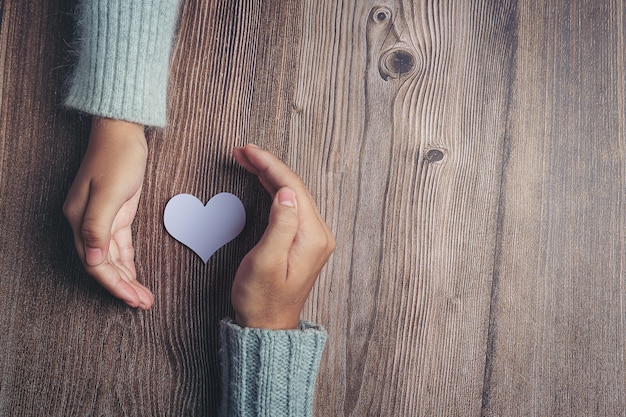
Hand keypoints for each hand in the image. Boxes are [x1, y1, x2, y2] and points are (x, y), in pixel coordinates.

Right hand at [63, 117, 153, 309]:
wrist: (122, 131)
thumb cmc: (116, 157)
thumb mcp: (108, 192)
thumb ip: (97, 227)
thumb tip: (91, 261)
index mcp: (79, 220)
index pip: (95, 263)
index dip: (113, 285)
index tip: (133, 300)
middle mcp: (86, 223)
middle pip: (103, 265)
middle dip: (122, 287)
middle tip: (143, 304)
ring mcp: (101, 218)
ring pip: (113, 258)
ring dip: (127, 278)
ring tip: (143, 297)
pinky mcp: (116, 213)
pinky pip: (120, 246)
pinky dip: (128, 262)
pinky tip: (136, 276)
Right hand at [231, 145, 335, 328]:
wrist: (267, 327)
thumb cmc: (262, 299)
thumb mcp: (266, 262)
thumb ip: (280, 225)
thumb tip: (286, 192)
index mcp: (313, 237)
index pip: (293, 188)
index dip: (270, 165)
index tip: (248, 151)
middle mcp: (318, 234)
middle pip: (295, 187)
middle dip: (269, 165)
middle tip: (242, 151)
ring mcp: (312, 237)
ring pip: (293, 194)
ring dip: (271, 175)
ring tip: (247, 159)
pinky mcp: (303, 241)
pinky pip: (290, 206)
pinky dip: (274, 190)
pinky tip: (262, 181)